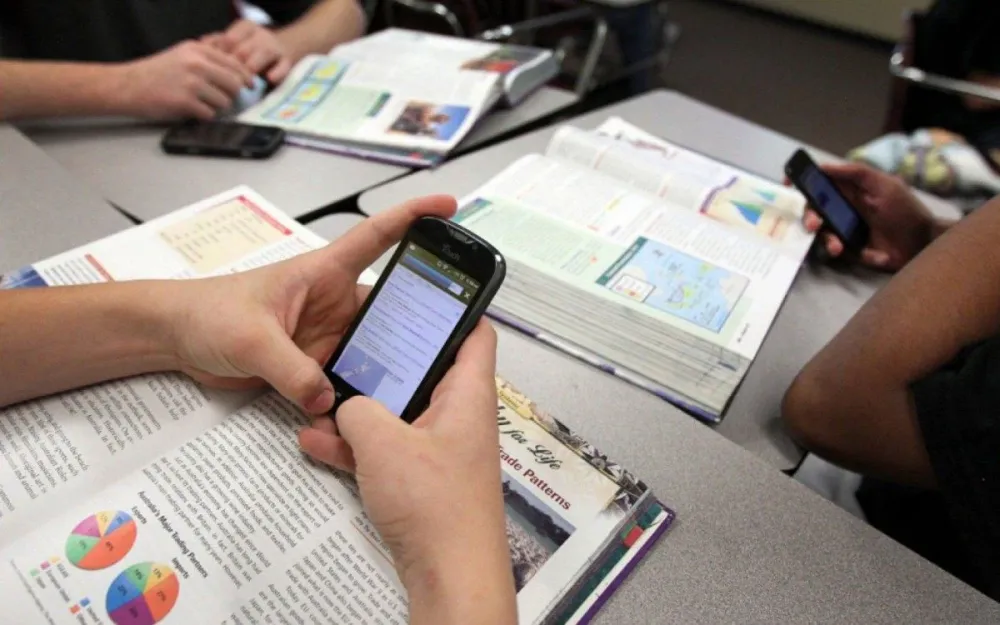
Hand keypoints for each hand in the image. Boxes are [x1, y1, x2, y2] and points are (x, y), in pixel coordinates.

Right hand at [116, 41, 252, 119]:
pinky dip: (203, 116)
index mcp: (197, 50)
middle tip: (224, 99)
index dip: (245, 77)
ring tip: (200, 103)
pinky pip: (209, 114)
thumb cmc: (154, 73)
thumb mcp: (181, 56)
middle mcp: (196, 63)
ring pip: (224, 101)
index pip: (235, 64)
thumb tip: (238, 75)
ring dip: (216, 107)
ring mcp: (191, 82)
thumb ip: (207, 61)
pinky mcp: (185, 101)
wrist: (126, 85)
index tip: (250, 86)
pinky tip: (191, 111)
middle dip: (232, 95)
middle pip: (234, 84)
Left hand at [168, 195, 455, 412]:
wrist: (175, 338)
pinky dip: (353, 397)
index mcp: (322, 273)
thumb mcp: (251, 337)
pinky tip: (365, 417)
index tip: (448, 206)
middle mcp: (332, 302)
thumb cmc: (207, 312)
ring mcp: (325, 335)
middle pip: (388, 308)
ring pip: (371, 350)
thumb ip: (291, 369)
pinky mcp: (312, 365)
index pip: (376, 237)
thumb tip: (328, 399)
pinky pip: (344, 380)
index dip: (413, 217)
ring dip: (384, 369)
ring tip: (410, 390)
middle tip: (447, 346)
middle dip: (416, 324)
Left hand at [205, 20, 293, 83]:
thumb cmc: (251, 49)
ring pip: (263, 54)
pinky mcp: (288, 61)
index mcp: (245, 27)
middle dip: (235, 66)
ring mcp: (275, 47)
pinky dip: (277, 72)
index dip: (220, 56)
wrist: (285, 47)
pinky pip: (283, 66)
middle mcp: (260, 34)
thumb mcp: (235, 43)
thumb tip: (200, 45)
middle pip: (244, 48)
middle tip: (225, 83)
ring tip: (245, 84)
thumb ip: (218, 43)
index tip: (213, 71)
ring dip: (252, 68)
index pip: (229, 39)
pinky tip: (270, 79)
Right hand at [298, 322, 516, 623]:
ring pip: (396, 412)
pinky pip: (384, 449)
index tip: (417, 292)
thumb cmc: (436, 505)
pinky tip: (314, 442)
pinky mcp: (419, 479)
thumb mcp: (384, 443)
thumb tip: (346, 405)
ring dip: (357, 408)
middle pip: (423, 371)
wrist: (449, 575)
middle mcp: (457, 416)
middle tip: (347, 343)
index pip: (475, 333)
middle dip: (381, 361)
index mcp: (468, 394)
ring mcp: (438, 449)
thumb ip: (357, 410)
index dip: (452, 308)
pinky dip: (354, 446)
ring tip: (318, 398)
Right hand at [802, 163, 939, 270]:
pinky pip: (833, 250)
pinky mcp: (849, 250)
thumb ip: (857, 173)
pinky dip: (841, 251)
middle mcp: (843, 208)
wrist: (923, 244)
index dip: (802, 182)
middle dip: (809, 216)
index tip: (788, 184)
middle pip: (813, 209)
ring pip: (820, 232)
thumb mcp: (885, 185)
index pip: (820, 183)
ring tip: (837, 247)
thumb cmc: (906, 211)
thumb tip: (824, 166)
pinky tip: (855, 252)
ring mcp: (845, 230)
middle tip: (814, 224)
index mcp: (850, 190)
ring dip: (825, 238)